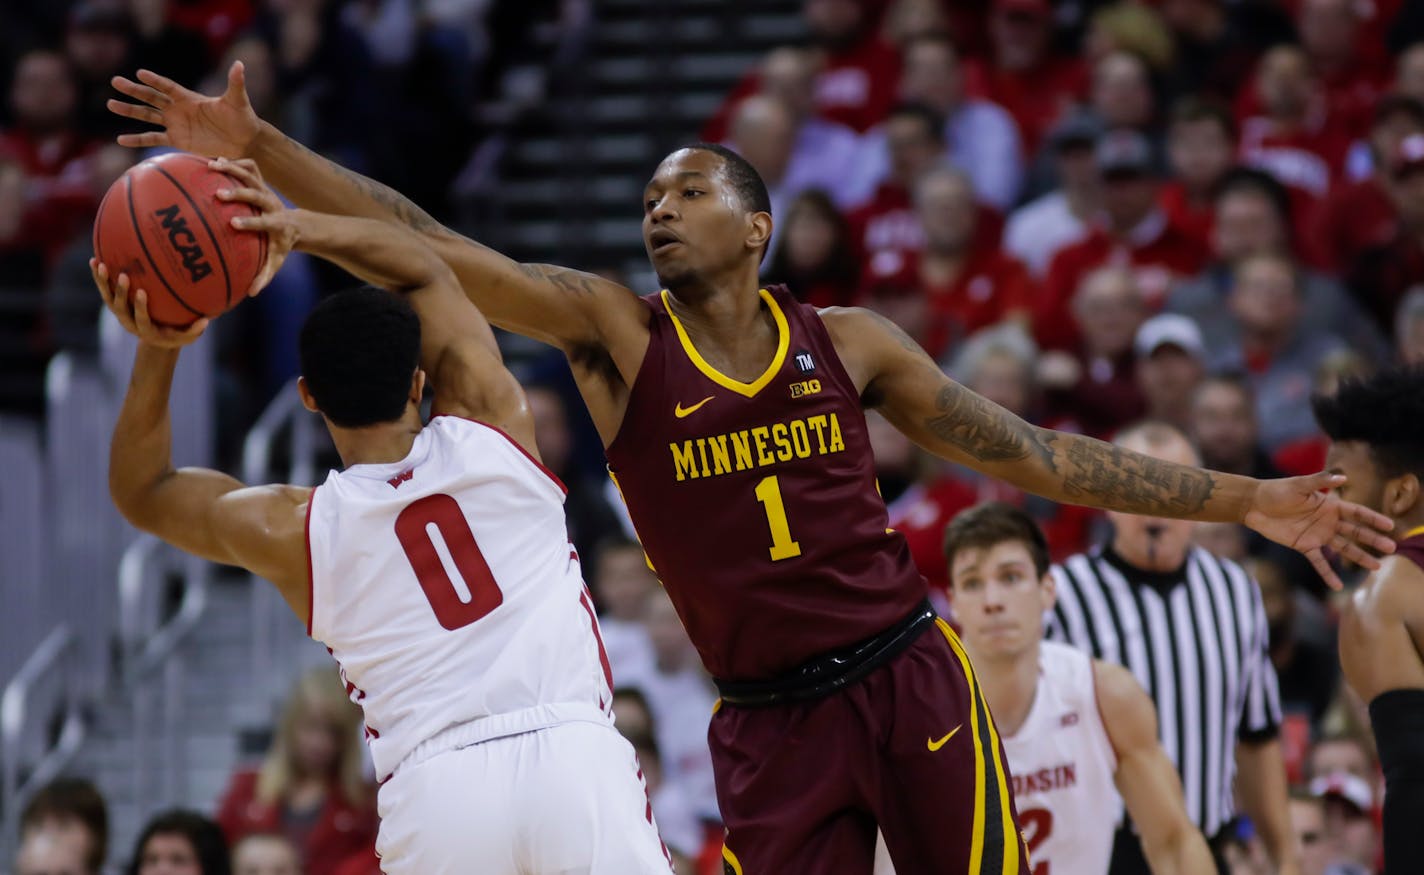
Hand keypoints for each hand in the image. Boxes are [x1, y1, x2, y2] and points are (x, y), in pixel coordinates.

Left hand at [91, 259, 207, 347]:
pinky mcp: (115, 303)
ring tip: (99, 264)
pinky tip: (95, 259)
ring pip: (107, 296)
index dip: (139, 306)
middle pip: (119, 307)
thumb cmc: (174, 336)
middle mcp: (128, 321)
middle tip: (124, 275)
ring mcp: (119, 312)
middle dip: (120, 291)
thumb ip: (195, 330)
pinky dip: (99, 276)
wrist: (154, 340)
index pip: (140, 317)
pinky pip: (104, 289)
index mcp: (144, 330)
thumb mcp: (186, 337)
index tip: (142, 292)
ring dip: (102, 281)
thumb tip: (207, 321)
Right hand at [108, 62, 259, 156]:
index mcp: (189, 98)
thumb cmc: (241, 118)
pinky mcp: (176, 139)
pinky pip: (153, 138)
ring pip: (147, 116)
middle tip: (115, 81)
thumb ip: (235, 84)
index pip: (168, 87)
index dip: (155, 81)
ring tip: (112, 104)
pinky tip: (120, 139)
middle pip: (152, 98)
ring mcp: (175, 124)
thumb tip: (239, 64)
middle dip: (134, 90)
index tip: (140, 73)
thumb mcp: (237, 100)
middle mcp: (178, 109)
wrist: (243, 140)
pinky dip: (137, 139)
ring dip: (130, 111)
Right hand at [210, 157, 296, 296]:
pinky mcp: (261, 182)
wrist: (294, 226)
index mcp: (277, 224)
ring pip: (251, 174)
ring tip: (210, 166)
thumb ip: (265, 276)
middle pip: (257, 194)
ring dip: (232, 169)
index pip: (265, 222)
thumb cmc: (280, 246)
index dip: (250, 222)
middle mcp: (272, 203)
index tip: (233, 224)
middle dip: (239, 194)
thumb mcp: (276, 261)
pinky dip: (233, 163)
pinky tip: (212, 162)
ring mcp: (266, 190)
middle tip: (218, 194)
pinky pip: (249, 167)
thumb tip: (251, 293)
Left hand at [1243, 472, 1395, 589]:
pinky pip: (1319, 562)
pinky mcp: (1304, 546)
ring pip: (1343, 548)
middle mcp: (1328, 521)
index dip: (1373, 519)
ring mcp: (1317, 535)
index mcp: (1329, 505)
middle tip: (1391, 549)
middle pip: (1355, 532)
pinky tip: (1338, 586)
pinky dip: (1328, 573)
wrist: (1254, 505)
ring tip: (1376, 567)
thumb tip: (1343, 477)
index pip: (1357, 513)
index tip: (1390, 526)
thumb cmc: (1276, 490)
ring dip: (1359, 557)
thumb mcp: (1298, 485)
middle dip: (1372, 540)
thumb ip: (1320, 481)